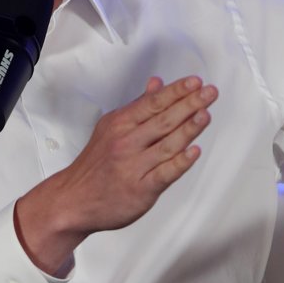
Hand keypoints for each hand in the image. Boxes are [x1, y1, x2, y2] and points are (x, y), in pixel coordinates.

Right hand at [15, 75, 217, 273]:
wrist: (73, 200)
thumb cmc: (95, 165)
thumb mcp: (110, 128)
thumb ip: (137, 107)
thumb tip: (157, 84)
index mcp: (120, 124)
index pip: (153, 103)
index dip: (176, 91)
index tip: (195, 82)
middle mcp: (126, 143)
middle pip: (163, 120)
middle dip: (189, 104)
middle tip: (210, 93)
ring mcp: (134, 166)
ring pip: (167, 144)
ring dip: (188, 129)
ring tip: (205, 115)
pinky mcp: (141, 189)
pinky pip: (165, 174)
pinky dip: (180, 162)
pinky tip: (193, 152)